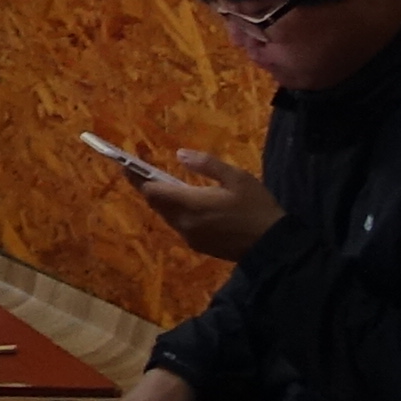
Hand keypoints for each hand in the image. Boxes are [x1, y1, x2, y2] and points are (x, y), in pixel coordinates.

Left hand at [129, 146, 279, 260]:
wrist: (273, 246)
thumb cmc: (256, 207)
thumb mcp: (237, 177)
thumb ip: (206, 164)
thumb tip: (180, 154)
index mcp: (191, 204)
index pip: (153, 191)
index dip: (138, 178)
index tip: (127, 166)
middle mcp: (184, 223)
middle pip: (156, 204)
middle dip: (147, 188)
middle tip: (139, 172)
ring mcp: (190, 237)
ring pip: (167, 216)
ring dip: (162, 201)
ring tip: (160, 184)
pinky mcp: (198, 246)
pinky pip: (179, 225)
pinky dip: (175, 212)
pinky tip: (184, 203)